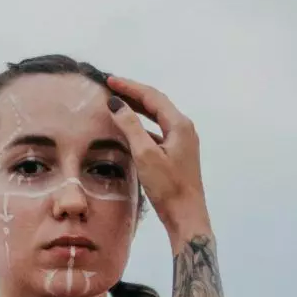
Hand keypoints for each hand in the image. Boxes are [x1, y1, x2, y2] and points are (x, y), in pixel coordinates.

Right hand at [107, 75, 209, 235]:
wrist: (186, 216)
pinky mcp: (177, 155)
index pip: (152, 96)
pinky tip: (129, 130)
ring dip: (137, 110)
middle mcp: (184, 129)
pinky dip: (141, 127)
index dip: (130, 87)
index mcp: (180, 125)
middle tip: (111, 87)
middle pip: (156, 104)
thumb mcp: (145, 155)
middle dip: (133, 94)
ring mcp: (182, 142)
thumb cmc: (168, 188)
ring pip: (156, 118)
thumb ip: (130, 126)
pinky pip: (157, 133)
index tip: (109, 80)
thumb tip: (116, 104)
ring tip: (117, 103)